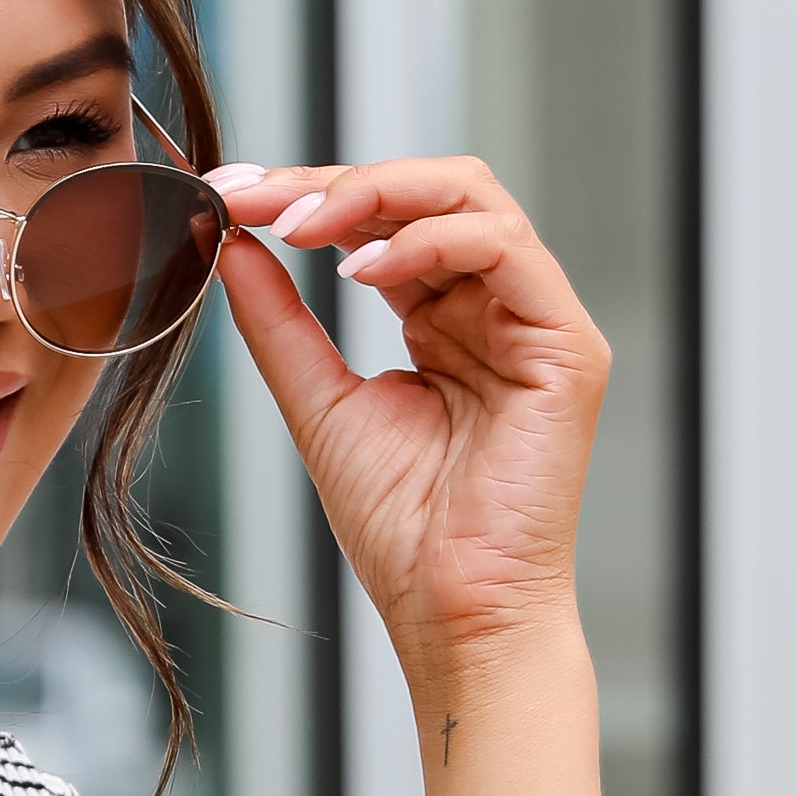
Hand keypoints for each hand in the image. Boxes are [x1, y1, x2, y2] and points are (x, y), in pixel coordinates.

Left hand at [207, 161, 608, 671]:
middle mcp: (494, 308)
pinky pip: (505, 249)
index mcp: (444, 319)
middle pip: (425, 191)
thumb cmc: (403, 534)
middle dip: (334, 180)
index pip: (382, 222)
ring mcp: (536, 321)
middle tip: (255, 195)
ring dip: (377, 195)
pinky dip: (430, 241)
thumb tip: (233, 243)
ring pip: (471, 198)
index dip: (307, 194)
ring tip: (300, 224)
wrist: (455, 615)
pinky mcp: (568, 345)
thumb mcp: (320, 404)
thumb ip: (281, 322)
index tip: (228, 195)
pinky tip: (362, 268)